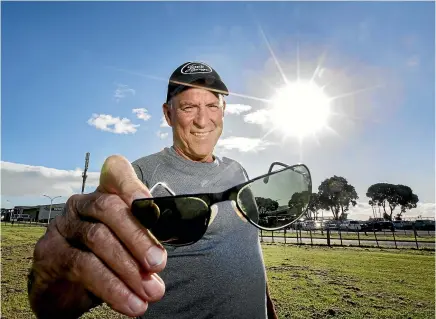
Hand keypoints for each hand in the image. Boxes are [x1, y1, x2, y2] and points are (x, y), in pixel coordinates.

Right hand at [29, 155, 166, 317]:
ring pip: (97, 238)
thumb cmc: (104, 261)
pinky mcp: (49, 252)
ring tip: (151, 292)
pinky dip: (112, 288)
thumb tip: (161, 257)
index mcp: (104, 194)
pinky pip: (83, 266)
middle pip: (109, 207)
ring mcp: (62, 225)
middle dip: (138, 236)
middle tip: (158, 263)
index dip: (131, 183)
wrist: (65, 291)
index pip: (114, 172)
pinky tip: (131, 303)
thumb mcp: (128, 248)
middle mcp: (81, 204)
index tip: (151, 204)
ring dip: (129, 268)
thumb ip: (143, 243)